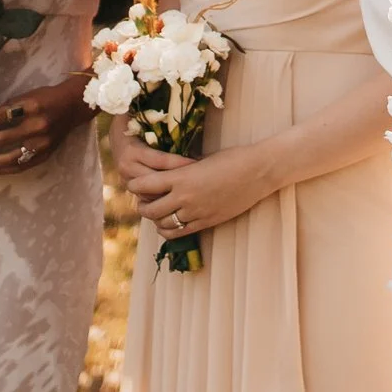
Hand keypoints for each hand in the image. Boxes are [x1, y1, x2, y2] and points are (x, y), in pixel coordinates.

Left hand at [0, 76, 89, 182]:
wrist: (73, 106)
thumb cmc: (44, 97)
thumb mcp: (23, 96)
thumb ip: (2, 109)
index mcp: (30, 106)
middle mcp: (36, 126)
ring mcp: (41, 144)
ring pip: (7, 158)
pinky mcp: (44, 155)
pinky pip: (18, 167)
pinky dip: (0, 169)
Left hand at [122, 138, 279, 242]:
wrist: (258, 172)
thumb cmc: (232, 158)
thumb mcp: (202, 159)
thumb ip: (182, 169)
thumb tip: (166, 172)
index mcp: (182, 177)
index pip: (145, 185)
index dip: (135, 186)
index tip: (133, 183)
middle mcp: (185, 197)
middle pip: (150, 209)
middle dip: (141, 206)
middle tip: (142, 200)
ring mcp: (196, 213)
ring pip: (162, 224)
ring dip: (154, 219)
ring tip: (155, 212)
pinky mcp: (206, 222)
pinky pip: (178, 233)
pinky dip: (168, 230)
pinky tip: (168, 223)